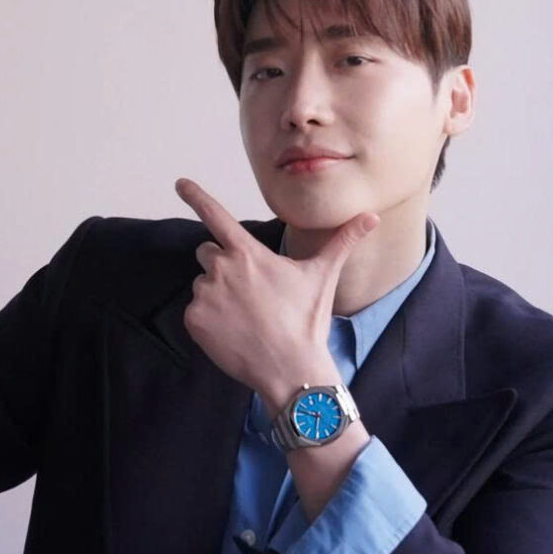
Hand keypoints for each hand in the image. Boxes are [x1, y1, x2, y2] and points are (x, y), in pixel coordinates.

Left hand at [173, 177, 378, 394]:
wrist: (289, 369)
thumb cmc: (306, 321)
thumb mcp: (322, 277)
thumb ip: (342, 242)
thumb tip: (371, 216)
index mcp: (248, 254)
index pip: (216, 215)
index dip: (196, 196)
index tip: (180, 183)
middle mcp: (222, 269)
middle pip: (207, 252)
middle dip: (222, 264)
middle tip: (249, 291)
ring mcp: (205, 295)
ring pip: (202, 284)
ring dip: (217, 295)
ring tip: (245, 316)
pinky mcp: (194, 320)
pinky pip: (194, 311)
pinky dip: (208, 320)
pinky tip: (233, 332)